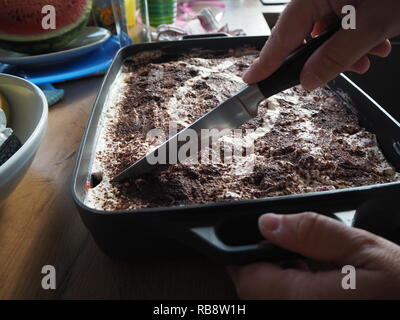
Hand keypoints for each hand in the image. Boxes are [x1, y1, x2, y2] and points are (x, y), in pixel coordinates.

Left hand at [228, 212, 399, 298]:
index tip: (255, 236)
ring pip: (272, 296)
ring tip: (308, 259)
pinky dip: (296, 286)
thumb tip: (268, 222)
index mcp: (307, 301)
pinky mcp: (314, 313)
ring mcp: (308, 315)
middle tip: (288, 243)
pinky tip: (317, 275)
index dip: (243, 256)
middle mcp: (300, 313)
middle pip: (256, 291)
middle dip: (264, 264)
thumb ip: (315, 234)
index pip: (247, 280)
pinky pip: (291, 301)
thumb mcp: (365, 250)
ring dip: (280, 276)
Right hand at [243, 0, 399, 89]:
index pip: (283, 34)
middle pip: (303, 35)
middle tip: (337, 73)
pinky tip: (373, 45)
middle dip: (320, 59)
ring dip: (343, 52)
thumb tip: (308, 80)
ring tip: (369, 57)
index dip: (267, 62)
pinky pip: (338, 25)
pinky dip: (353, 40)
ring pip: (323, 34)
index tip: (251, 81)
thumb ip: (335, 57)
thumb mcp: (371, 26)